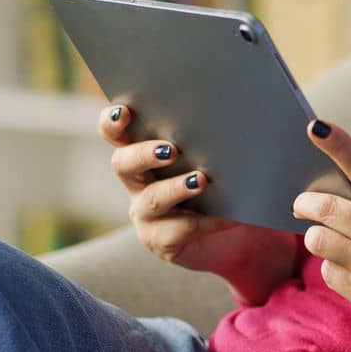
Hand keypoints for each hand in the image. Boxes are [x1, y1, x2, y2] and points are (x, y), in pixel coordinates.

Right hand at [99, 103, 293, 284]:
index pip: (116, 132)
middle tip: (170, 150)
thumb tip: (236, 115)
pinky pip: (178, 230)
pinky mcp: (162, 240)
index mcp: (144, 151)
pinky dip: (205, 220)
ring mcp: (146, 213)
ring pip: (151, 199)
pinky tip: (226, 215)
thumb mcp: (219, 155)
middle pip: (123, 163)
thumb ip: (215, 137)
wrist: (238, 233)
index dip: (113, 122)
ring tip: (202, 180)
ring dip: (176, 188)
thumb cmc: (225, 182)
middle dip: (143, 153)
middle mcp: (137, 181)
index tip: (124, 111)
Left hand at [292, 119, 350, 351]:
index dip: (337, 144)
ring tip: (331, 241)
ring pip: (318, 241)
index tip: (316, 126)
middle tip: (300, 204)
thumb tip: (335, 203)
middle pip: (325, 208)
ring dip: (318, 239)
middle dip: (305, 204)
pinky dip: (335, 269)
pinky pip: (329, 273)